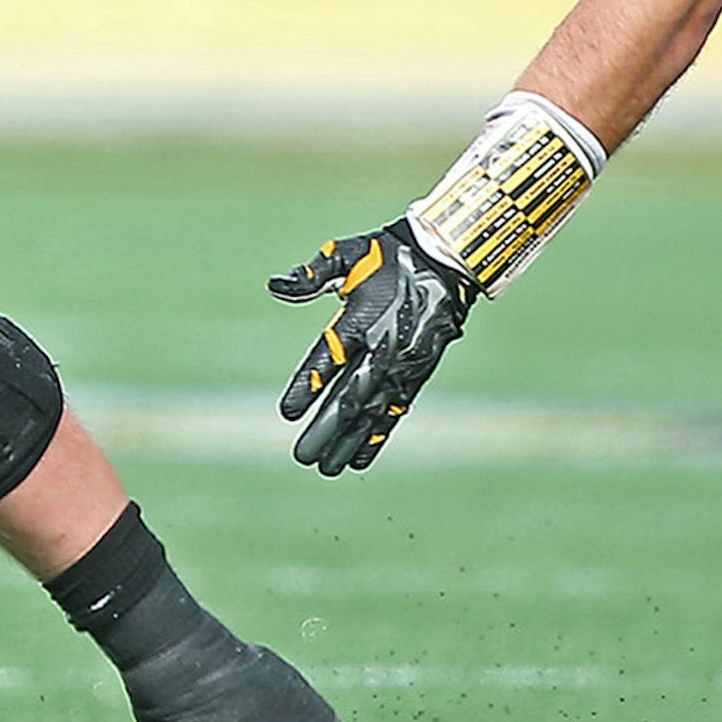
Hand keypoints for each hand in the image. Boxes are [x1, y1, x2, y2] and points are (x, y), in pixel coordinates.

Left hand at [269, 221, 473, 475]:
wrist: (446, 260)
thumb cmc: (388, 254)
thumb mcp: (346, 254)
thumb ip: (312, 273)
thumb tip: (275, 285)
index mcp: (362, 319)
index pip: (328, 358)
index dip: (307, 385)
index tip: (286, 411)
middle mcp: (384, 348)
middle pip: (350, 396)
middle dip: (325, 428)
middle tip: (301, 455)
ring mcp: (404, 365)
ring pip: (373, 411)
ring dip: (348, 440)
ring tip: (325, 467)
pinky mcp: (418, 374)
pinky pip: (395, 411)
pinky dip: (377, 436)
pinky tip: (359, 458)